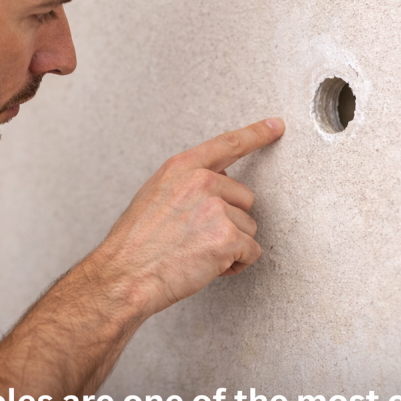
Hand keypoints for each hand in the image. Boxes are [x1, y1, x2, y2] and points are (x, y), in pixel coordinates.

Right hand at [88, 118, 284, 317]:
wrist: (124, 275)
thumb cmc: (134, 244)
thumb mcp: (153, 196)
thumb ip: (185, 183)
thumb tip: (216, 180)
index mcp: (181, 168)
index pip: (227, 144)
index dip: (256, 134)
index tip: (276, 125)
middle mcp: (201, 182)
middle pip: (244, 198)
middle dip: (229, 221)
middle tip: (197, 238)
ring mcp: (215, 208)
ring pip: (248, 227)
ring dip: (231, 245)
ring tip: (196, 254)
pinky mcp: (227, 237)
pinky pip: (251, 252)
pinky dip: (235, 264)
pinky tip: (206, 267)